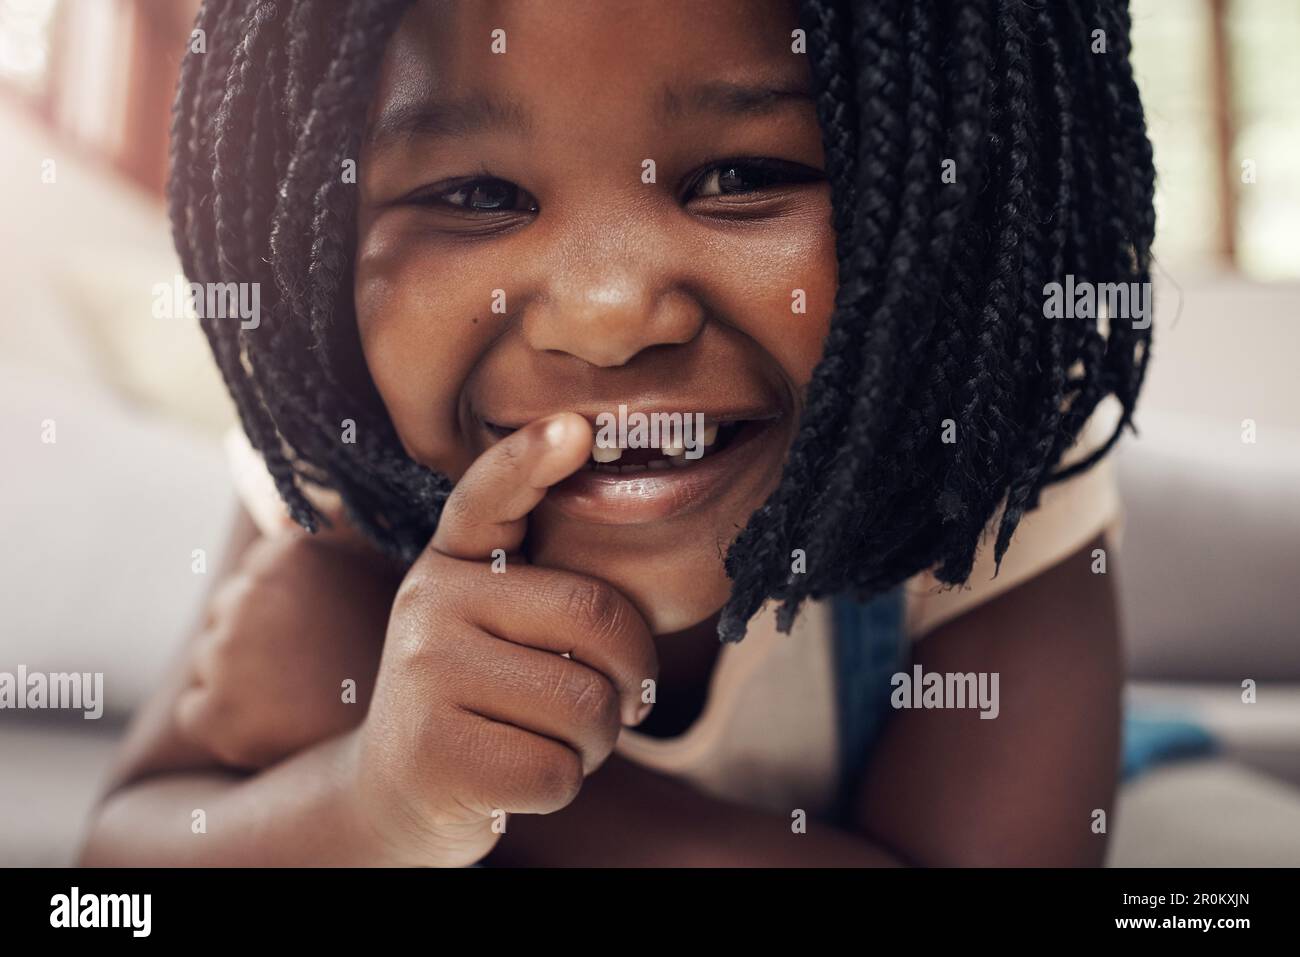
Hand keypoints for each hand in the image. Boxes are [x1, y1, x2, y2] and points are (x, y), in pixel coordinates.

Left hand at [176, 531, 396, 768]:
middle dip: (259, 635)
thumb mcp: (385, 567)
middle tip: (310, 664)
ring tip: (296, 695)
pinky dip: (222, 719)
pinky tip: (271, 724)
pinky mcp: (213, 716)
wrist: (418, 731)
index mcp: (287, 555)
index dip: (288, 600)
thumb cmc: (402, 646)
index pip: (259, 570)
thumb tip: (287, 509)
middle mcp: (247, 599)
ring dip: (240, 676)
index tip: (320, 626)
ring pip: (210, 660)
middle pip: (228, 611)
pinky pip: (195, 711)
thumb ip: (342, 526)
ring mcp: (226, 659)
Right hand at [346, 413, 658, 866]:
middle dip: (631, 677)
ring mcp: (425, 676)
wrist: (395, 793)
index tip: (576, 427)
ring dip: (597, 741)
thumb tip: (637, 582)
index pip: (490, 496)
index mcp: (452, 560)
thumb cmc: (482, 698)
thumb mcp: (493, 625)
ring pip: (587, 704)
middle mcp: (430, 602)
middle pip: (597, 619)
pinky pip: (560, 771)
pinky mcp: (436, 754)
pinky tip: (517, 778)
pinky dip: (563, 786)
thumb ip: (544, 589)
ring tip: (550, 739)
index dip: (532, 458)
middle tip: (612, 702)